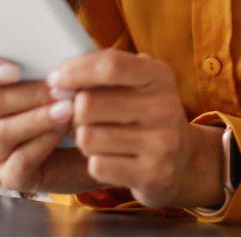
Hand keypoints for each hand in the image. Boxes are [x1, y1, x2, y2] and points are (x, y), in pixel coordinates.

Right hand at [0, 53, 103, 195]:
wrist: (97, 145)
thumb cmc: (77, 103)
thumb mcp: (65, 76)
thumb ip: (52, 62)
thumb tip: (55, 50)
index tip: (13, 70)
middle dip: (29, 94)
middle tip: (61, 87)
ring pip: (3, 130)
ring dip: (38, 117)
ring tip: (67, 109)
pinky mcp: (10, 175)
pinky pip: (20, 159)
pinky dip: (43, 143)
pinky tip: (63, 132)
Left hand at [48, 49, 225, 209]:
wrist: (186, 162)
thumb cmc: (147, 116)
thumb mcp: (139, 83)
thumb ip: (104, 73)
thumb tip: (57, 83)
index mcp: (159, 76)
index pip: (110, 65)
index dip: (75, 71)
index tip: (55, 80)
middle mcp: (164, 106)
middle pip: (88, 104)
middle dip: (75, 113)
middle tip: (82, 119)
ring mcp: (161, 142)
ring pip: (88, 137)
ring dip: (84, 139)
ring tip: (99, 139)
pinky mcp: (153, 174)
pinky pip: (98, 165)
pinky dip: (96, 163)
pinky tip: (111, 159)